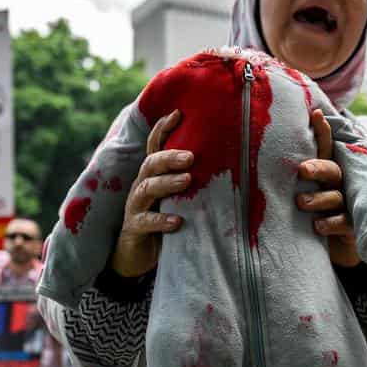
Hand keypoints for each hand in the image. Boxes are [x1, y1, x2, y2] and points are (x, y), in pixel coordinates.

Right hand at [113, 110, 192, 277]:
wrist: (138, 254)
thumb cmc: (165, 219)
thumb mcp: (179, 197)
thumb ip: (192, 181)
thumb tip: (230, 163)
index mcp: (153, 174)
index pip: (155, 146)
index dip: (163, 128)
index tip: (179, 113)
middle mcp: (142, 185)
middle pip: (151, 164)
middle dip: (169, 157)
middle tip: (191, 156)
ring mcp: (136, 206)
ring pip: (147, 188)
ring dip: (167, 183)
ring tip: (187, 180)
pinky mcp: (135, 228)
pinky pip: (145, 221)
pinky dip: (162, 221)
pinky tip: (178, 222)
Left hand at [297, 110, 359, 267]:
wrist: (330, 250)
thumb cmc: (307, 217)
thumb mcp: (296, 196)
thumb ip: (283, 181)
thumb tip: (249, 161)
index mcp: (325, 173)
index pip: (325, 148)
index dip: (323, 131)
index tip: (315, 114)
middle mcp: (338, 185)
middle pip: (331, 170)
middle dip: (318, 168)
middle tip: (302, 170)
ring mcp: (346, 205)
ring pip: (335, 196)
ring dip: (319, 198)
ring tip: (301, 202)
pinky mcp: (352, 226)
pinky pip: (344, 221)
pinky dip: (331, 222)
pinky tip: (317, 226)